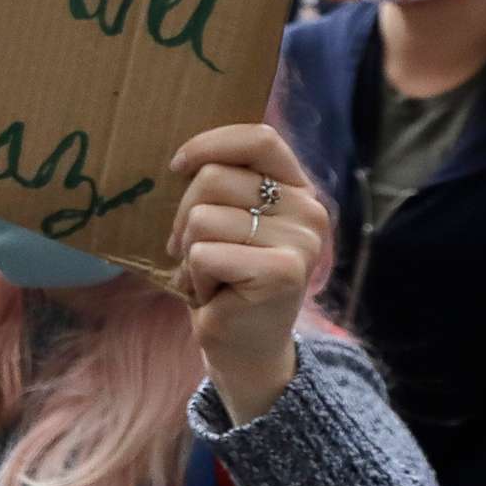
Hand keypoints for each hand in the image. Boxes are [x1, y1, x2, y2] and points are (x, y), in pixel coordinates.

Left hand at [166, 124, 329, 424]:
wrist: (245, 347)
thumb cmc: (228, 278)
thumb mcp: (229, 221)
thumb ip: (223, 184)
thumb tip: (181, 159)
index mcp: (298, 189)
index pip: (258, 138)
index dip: (209, 144)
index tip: (177, 166)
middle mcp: (308, 211)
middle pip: (213, 179)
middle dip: (184, 218)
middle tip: (197, 253)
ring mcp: (300, 242)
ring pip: (202, 218)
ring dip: (190, 253)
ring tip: (212, 276)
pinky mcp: (282, 273)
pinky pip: (203, 254)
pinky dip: (194, 277)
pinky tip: (215, 295)